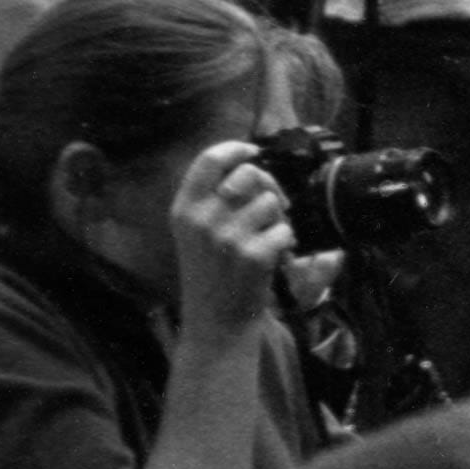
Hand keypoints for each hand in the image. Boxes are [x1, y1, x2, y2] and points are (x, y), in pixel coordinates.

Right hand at [172, 142, 296, 345]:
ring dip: (279, 217)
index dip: (236, 148)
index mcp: (183, 209)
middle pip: (249, 174)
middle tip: (272, 204)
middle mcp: (201, 219)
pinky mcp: (254, 255)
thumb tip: (252, 163)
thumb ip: (214, 198)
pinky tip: (273, 257)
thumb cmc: (212, 272)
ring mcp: (227, 236)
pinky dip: (286, 241)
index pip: (209, 160)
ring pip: (272, 202)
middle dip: (269, 184)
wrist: (216, 320)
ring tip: (267, 237)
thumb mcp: (196, 232)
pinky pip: (285, 229)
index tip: (252, 150)